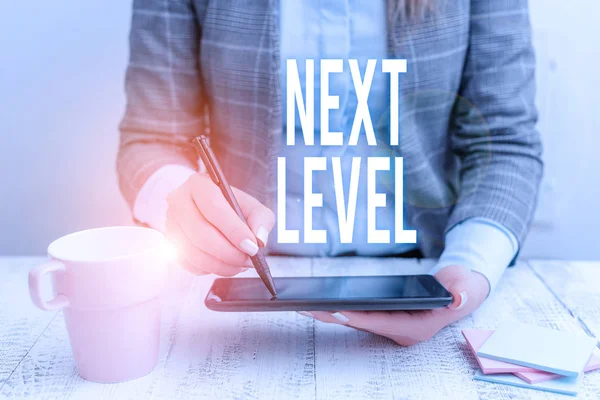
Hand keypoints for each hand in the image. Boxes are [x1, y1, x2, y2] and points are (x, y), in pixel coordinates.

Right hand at [165, 173, 274, 275]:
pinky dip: (211, 269)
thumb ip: (261, 219)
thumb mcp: (251, 205)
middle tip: (248, 259)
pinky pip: (190, 265)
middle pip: (201, 235)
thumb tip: (259, 240)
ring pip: (195, 254)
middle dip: (229, 253)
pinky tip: (224, 263)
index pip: (214, 208)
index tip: (252, 246)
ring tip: (240, 264)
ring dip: (222, 265)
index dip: (234, 231)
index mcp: (198, 185)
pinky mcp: (170, 245)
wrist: (207, 209)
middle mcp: (179, 203)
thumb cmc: (230, 207)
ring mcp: (171, 225)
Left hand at [303, 265, 489, 345]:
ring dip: (335, 314)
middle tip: (309, 309)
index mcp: (419, 327)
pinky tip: (326, 303)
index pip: (384, 323)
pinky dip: (345, 309)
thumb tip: (456, 298)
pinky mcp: (388, 317)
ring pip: (360, 321)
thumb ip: (463, 294)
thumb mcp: (466, 289)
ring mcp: (394, 325)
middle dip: (337, 316)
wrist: (461, 290)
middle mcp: (403, 331)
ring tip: (308, 305)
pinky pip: (362, 315)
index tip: (338, 312)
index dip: (361, 318)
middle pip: (364, 324)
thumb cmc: (463, 288)